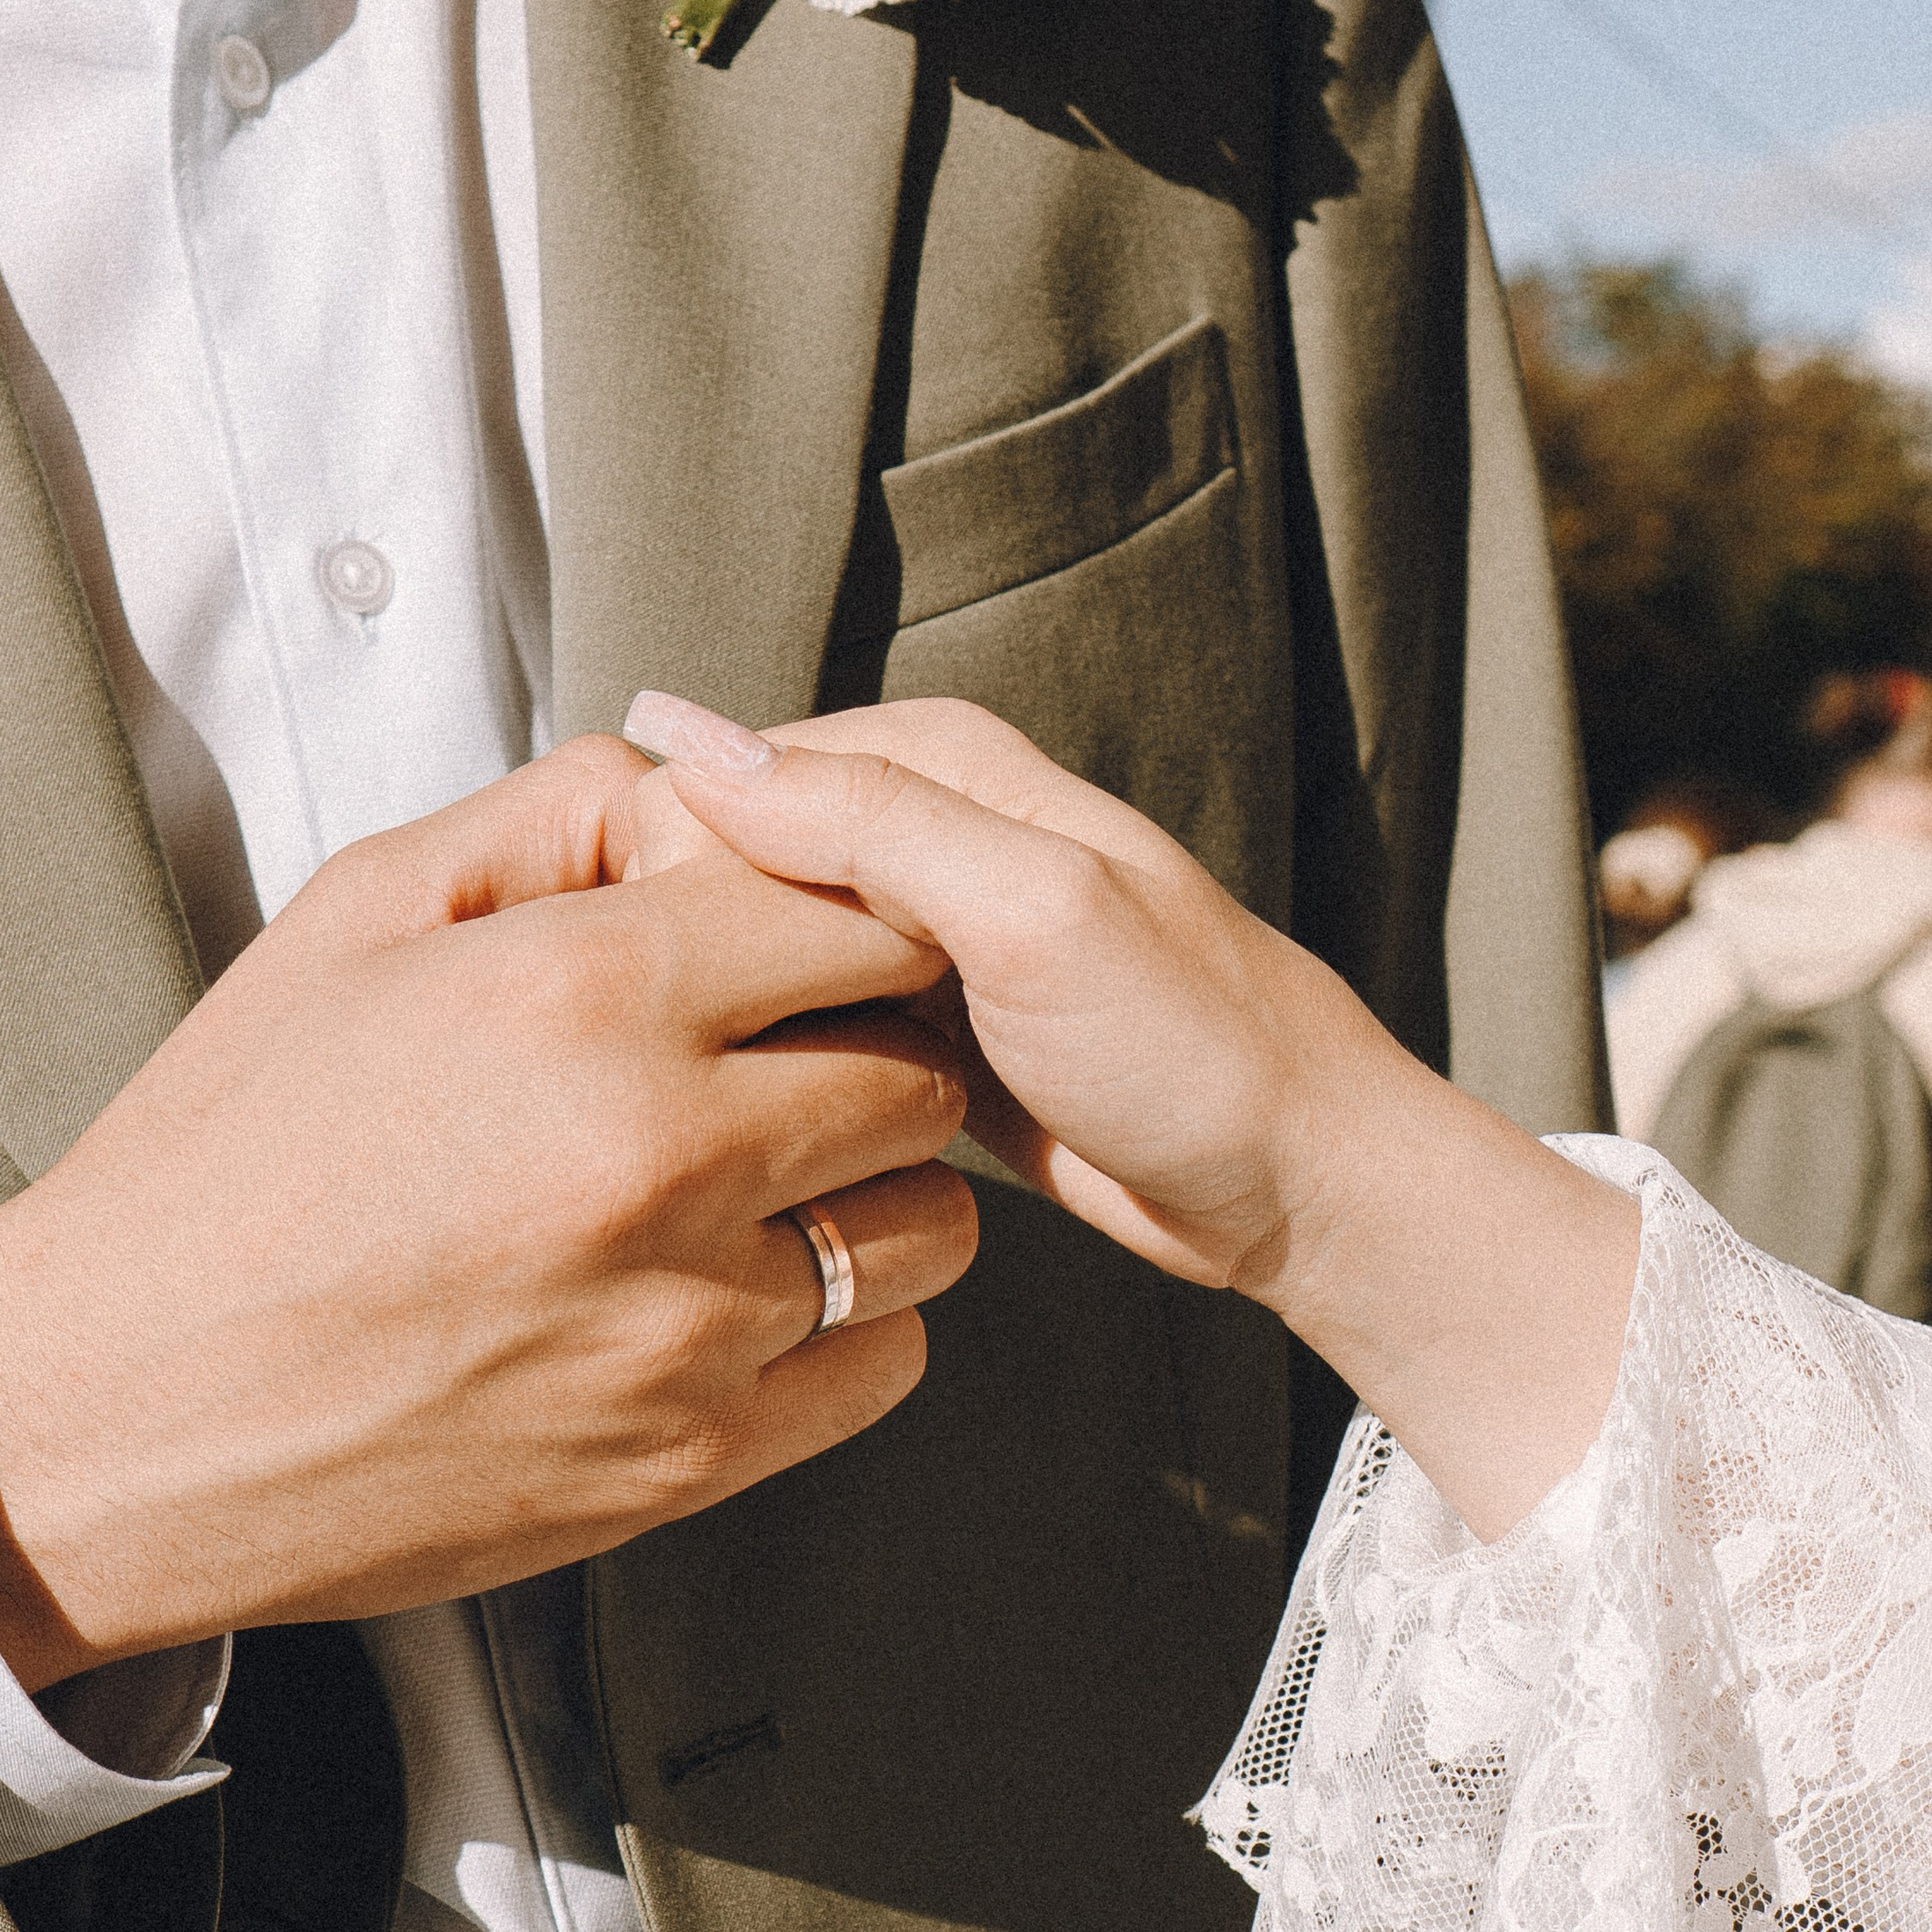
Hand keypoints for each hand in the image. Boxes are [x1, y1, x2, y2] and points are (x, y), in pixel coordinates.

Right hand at [0, 738, 976, 1687]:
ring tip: (760, 1186)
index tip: (823, 943)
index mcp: (581, 994)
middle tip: (791, 1063)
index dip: (860, 918)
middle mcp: (657, 1155)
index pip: (862, 913)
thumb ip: (557, 818)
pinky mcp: (692, 1454)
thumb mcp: (358, 916)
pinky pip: (884, 1362)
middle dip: (874, 1049)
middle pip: (916, 1068)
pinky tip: (739, 1293)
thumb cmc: (233, 1156)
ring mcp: (686, 1320)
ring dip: (871, 1193)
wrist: (127, 1409)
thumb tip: (705, 792)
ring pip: (925, 1224)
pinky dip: (845, 1326)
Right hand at [624, 694, 1637, 1541]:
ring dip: (724, 1013)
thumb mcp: (1032, 910)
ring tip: (682, 1090)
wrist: (1296, 1186)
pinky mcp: (926, 1037)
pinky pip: (809, 1034)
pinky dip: (779, 1066)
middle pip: (734, 865)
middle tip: (661, 1048)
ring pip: (761, 958)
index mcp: (943, 763)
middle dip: (688, 942)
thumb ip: (870, 821)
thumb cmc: (1198, 1046)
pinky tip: (746, 1121)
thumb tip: (692, 745)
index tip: (636, 960)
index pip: (731, 770)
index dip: (672, 859)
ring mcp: (923, 943)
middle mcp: (926, 835)